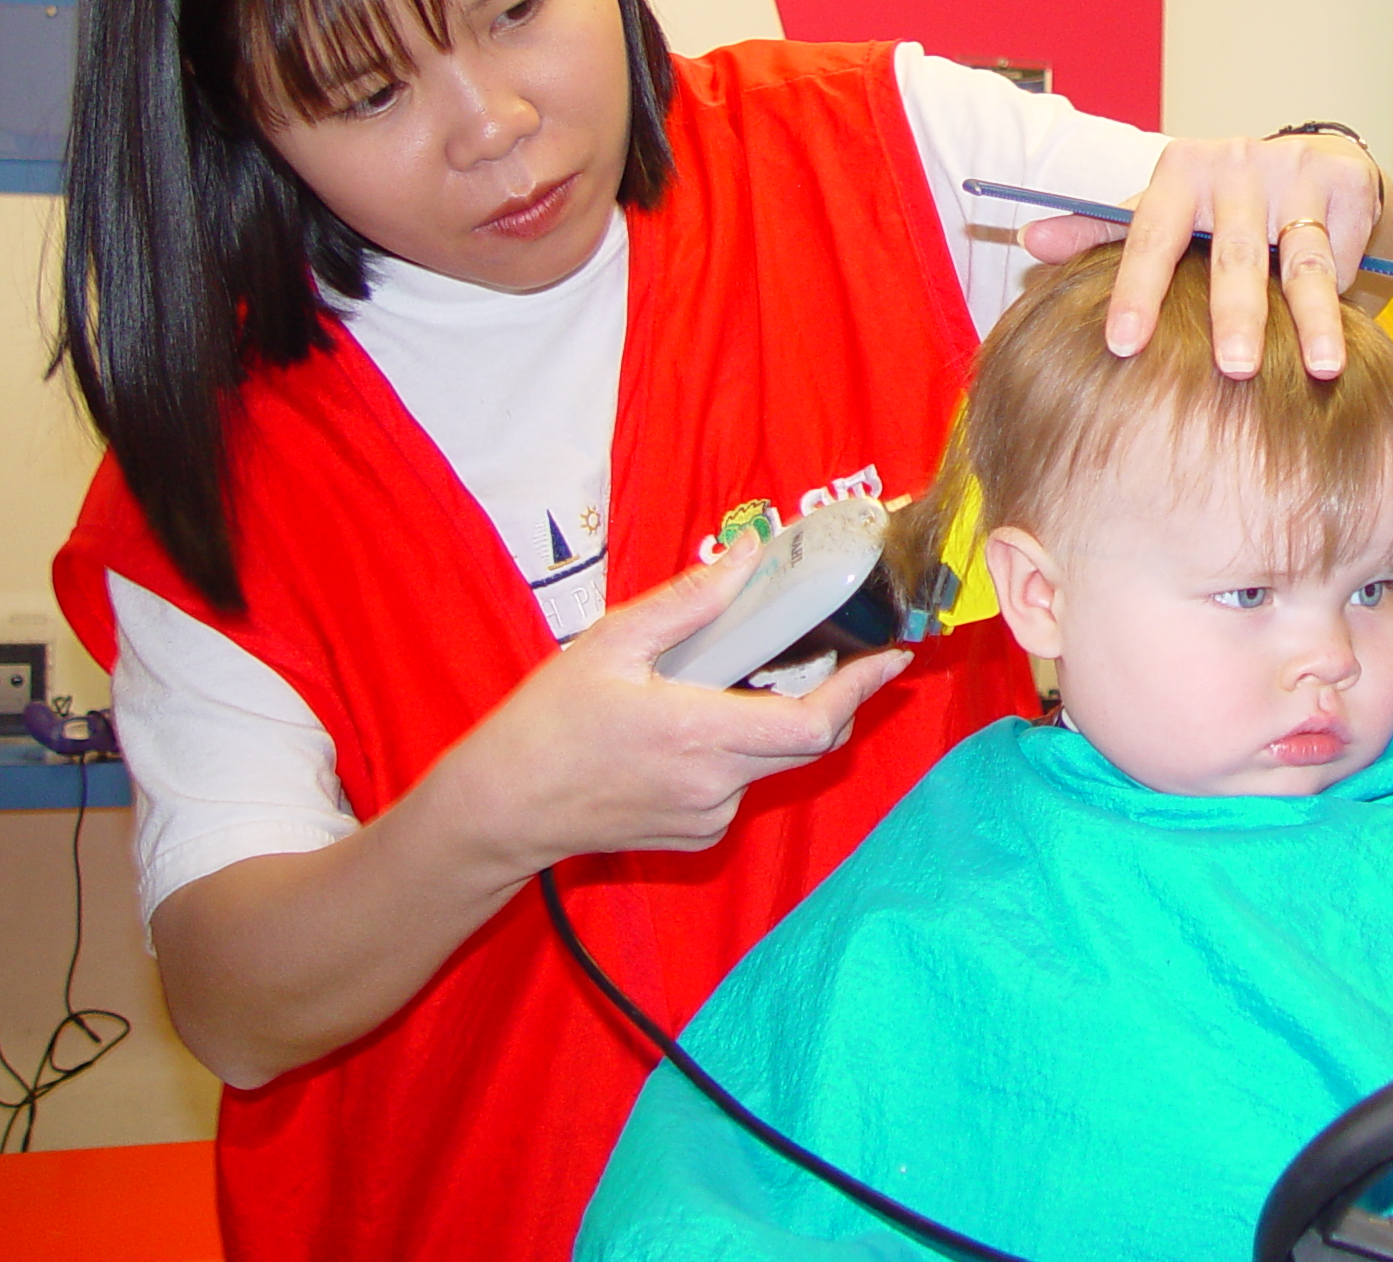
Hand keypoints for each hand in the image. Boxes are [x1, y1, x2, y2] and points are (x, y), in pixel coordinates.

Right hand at [428, 534, 912, 876]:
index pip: (812, 722)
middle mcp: (715, 785)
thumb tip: (748, 558)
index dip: (862, 690)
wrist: (499, 811)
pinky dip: (735, 750)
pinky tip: (688, 727)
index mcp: (700, 734)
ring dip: (770, 721)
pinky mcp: (696, 835)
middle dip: (831, 697)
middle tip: (834, 652)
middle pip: (806, 742)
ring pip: (770, 762)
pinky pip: (738, 785)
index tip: (893, 658)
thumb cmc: (546, 724)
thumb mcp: (611, 644)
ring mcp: (707, 817)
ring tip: (723, 682)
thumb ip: (689, 604)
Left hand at [1021, 131, 1392, 379]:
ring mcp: (1294, 172)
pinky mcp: (1345, 183)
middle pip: (1233, 254)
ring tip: (1322, 369)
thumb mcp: (1164, 211)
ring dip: (1313, 318)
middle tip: (1232, 369)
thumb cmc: (1220, 204)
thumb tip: (1031, 240)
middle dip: (1235, 313)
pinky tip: (1344, 344)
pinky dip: (1344, 301)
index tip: (1121, 345)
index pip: (1150, 236)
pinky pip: (1343, 255)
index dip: (1135, 291)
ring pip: (1303, 261)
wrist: (1311, 161)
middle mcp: (1235, 165)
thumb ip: (1102, 231)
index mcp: (1179, 172)